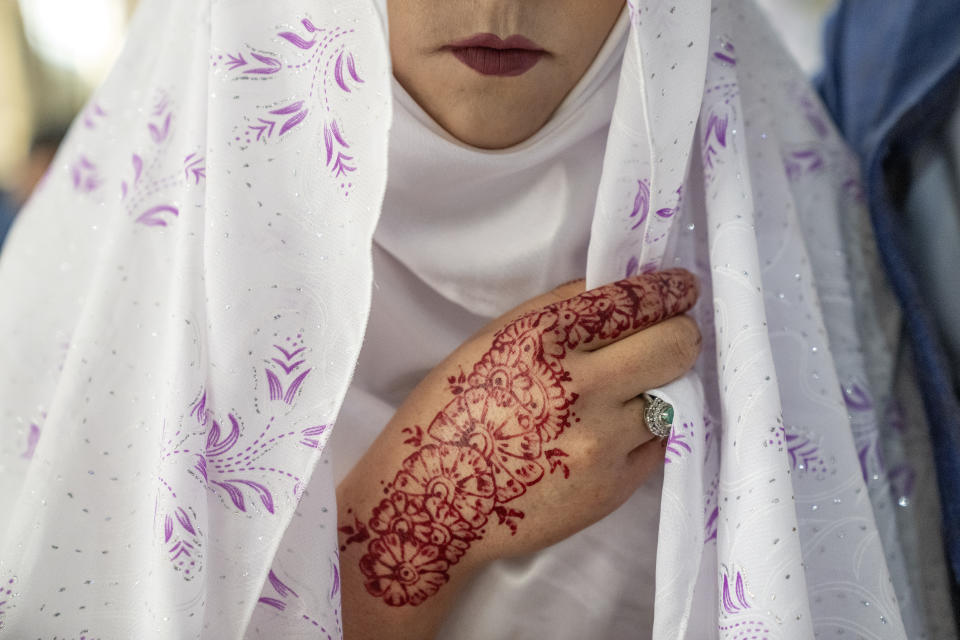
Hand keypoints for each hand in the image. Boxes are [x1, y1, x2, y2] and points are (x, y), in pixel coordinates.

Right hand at [337, 269, 699, 638]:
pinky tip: (604, 433)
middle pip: (676, 343)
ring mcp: (602, 440)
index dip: (668, 288)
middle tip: (671, 333)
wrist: (434, 506)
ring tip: (621, 394)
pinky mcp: (615, 485)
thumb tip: (614, 290)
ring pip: (672, 394)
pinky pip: (656, 442)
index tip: (680, 287)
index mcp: (542, 338)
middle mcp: (580, 386)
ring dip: (655, 386)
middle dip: (680, 331)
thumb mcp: (491, 343)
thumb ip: (556, 313)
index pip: (634, 299)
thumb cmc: (450, 415)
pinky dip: (640, 430)